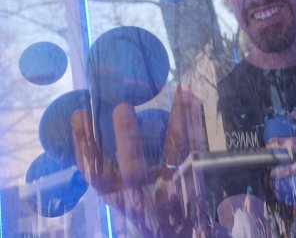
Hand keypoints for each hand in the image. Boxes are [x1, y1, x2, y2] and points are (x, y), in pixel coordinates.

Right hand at [71, 86, 209, 236]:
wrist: (175, 231)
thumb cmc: (141, 202)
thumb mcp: (119, 191)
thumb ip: (106, 166)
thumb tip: (86, 116)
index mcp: (118, 195)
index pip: (96, 174)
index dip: (85, 146)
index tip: (80, 115)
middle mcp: (144, 195)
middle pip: (133, 170)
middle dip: (127, 139)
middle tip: (122, 107)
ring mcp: (172, 188)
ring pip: (175, 155)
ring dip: (176, 122)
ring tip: (177, 92)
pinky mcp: (194, 179)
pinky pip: (195, 148)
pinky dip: (194, 122)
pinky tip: (193, 99)